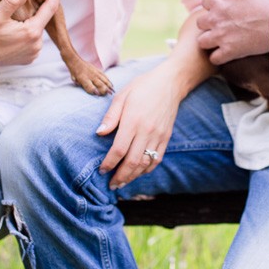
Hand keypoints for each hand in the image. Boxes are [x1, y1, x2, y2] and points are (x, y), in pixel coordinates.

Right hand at [0, 0, 62, 65]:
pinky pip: (33, 41)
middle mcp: (37, 44)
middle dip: (39, 8)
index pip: (50, 8)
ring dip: (32, 22)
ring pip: (37, 31)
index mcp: (32, 32)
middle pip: (42, 20)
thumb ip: (11, 0)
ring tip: (21, 16)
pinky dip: (28, 34)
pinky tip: (17, 30)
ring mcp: (34, 53)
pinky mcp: (29, 58)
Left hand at [96, 67, 181, 188]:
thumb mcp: (122, 96)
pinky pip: (157, 159)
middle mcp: (147, 131)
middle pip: (132, 161)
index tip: (102, 170)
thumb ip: (110, 116)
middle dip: (120, 176)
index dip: (109, 163)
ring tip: (122, 183)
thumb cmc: (142, 87)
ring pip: (145, 163)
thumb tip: (99, 133)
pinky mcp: (166, 137)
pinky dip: (147, 169)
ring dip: (133, 176)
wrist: (169, 83)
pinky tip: (138, 173)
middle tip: (111, 185)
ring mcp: (158, 136)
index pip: (119, 149)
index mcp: (133, 121)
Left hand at [196, 0, 268, 64]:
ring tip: (222, 39)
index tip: (226, 8)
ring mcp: (221, 36)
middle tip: (223, 24)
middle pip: (200, 23)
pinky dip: (218, 56)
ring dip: (210, 40)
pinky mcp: (230, 51)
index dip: (214, 5)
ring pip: (202, 41)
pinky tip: (227, 52)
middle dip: (210, 23)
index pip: (205, 3)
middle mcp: (215, 18)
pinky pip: (214, 58)